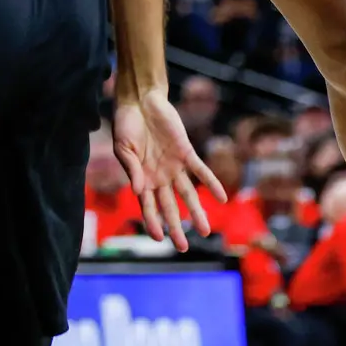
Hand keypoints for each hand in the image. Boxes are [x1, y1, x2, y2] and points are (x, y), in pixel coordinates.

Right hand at [112, 88, 226, 251]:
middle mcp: (159, 177)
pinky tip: (222, 198)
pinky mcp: (186, 151)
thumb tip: (139, 191)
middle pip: (170, 206)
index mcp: (142, 179)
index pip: (148, 207)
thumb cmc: (126, 124)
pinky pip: (201, 170)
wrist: (140, 99)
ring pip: (188, 193)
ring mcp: (174, 165)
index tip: (159, 237)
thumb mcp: (123, 147)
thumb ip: (132, 169)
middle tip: (183, 247)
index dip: (153, 222)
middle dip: (176, 227)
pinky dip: (211, 183)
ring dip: (196, 211)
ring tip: (206, 230)